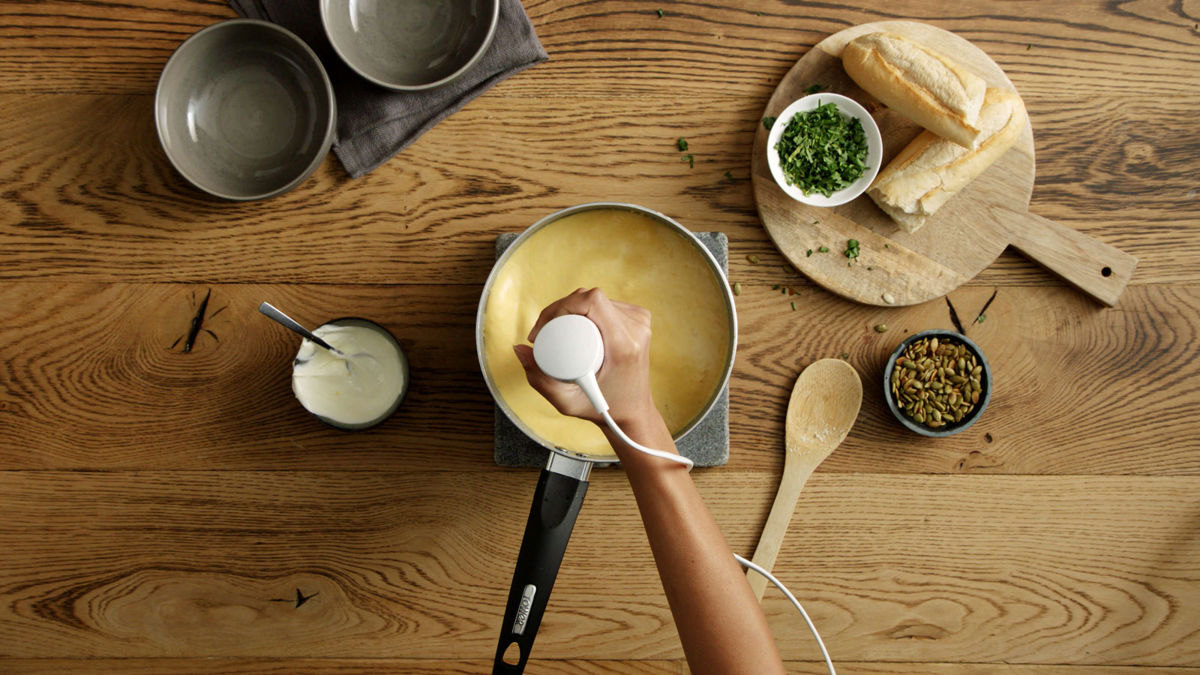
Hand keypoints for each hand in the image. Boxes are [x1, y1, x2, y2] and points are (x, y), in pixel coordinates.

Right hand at [513, 288, 655, 426]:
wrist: (633, 411)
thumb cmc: (606, 408)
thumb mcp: (567, 402)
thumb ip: (538, 380)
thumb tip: (520, 349)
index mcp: (625, 344)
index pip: (592, 301)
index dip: (561, 306)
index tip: (543, 329)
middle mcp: (637, 328)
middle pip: (589, 298)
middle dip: (559, 310)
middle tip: (542, 334)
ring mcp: (641, 321)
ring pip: (595, 299)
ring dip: (571, 310)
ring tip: (555, 332)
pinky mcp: (639, 318)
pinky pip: (604, 303)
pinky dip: (585, 310)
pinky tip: (574, 324)